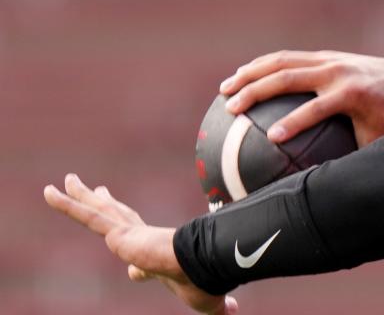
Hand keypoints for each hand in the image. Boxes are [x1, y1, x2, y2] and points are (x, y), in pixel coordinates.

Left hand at [44, 174, 237, 314]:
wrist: (200, 265)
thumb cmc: (203, 282)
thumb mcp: (207, 301)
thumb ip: (220, 307)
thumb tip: (236, 313)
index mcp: (159, 256)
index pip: (142, 257)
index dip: (137, 269)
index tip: (135, 274)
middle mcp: (143, 239)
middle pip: (119, 217)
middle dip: (108, 204)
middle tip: (98, 189)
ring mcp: (129, 234)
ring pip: (99, 212)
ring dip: (80, 196)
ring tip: (66, 180)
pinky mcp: (119, 234)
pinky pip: (87, 217)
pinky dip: (66, 205)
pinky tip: (50, 192)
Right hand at [219, 50, 383, 146]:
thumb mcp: (380, 144)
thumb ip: (354, 161)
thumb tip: (328, 193)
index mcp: (352, 94)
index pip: (318, 108)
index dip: (294, 122)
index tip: (271, 138)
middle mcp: (337, 71)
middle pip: (290, 77)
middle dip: (258, 91)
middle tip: (231, 109)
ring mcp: (329, 59)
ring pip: (283, 61)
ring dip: (251, 74)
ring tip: (224, 90)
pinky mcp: (323, 56)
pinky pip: (287, 58)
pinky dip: (262, 66)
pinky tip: (241, 79)